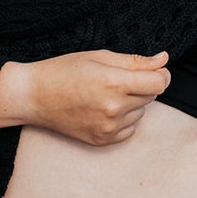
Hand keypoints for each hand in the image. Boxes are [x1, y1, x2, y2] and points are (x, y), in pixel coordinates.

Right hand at [0, 50, 170, 145]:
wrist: (33, 96)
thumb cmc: (63, 71)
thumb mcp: (99, 57)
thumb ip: (135, 61)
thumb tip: (163, 59)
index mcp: (113, 83)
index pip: (160, 82)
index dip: (160, 74)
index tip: (153, 70)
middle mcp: (113, 108)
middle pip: (151, 96)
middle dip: (142, 85)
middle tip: (116, 78)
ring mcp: (108, 127)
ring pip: (140, 112)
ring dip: (131, 102)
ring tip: (104, 94)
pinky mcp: (102, 140)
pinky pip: (129, 129)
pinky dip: (123, 119)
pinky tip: (102, 109)